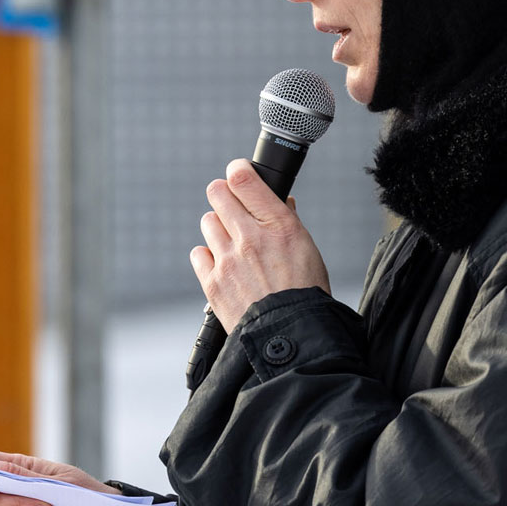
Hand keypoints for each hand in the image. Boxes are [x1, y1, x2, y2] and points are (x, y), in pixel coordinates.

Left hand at [190, 159, 330, 329]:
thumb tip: (280, 200)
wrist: (292, 335)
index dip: (237, 170)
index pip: (243, 179)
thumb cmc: (306, 292)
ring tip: (234, 244)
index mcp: (279, 225)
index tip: (238, 172)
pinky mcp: (212, 282)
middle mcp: (250, 237)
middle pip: (217, 193)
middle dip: (224, 195)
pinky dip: (209, 256)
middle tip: (232, 205)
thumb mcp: (307, 249)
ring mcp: (228, 260)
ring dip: (219, 227)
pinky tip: (224, 266)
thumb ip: (288, 220)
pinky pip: (199, 252)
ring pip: (208, 221)